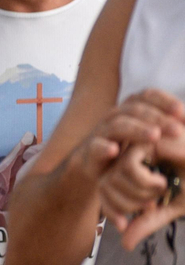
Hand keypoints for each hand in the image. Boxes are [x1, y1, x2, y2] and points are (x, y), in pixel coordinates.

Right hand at [70, 89, 184, 180]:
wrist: (94, 168)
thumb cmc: (128, 151)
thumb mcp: (149, 136)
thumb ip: (168, 127)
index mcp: (130, 109)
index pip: (146, 96)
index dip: (164, 101)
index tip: (182, 112)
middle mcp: (115, 117)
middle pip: (135, 110)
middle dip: (158, 118)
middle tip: (178, 131)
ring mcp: (101, 133)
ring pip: (117, 125)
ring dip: (137, 130)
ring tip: (154, 137)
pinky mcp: (89, 151)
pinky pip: (95, 146)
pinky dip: (103, 147)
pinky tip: (114, 150)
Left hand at [102, 134, 184, 248]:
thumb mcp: (170, 208)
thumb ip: (147, 222)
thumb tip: (125, 244)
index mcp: (134, 172)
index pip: (104, 192)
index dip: (109, 211)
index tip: (124, 225)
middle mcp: (130, 159)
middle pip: (104, 186)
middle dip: (127, 204)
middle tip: (152, 203)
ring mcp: (135, 148)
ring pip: (113, 177)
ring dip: (139, 193)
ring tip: (161, 188)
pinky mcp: (143, 141)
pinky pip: (127, 166)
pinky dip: (143, 181)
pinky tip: (161, 180)